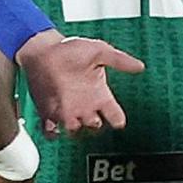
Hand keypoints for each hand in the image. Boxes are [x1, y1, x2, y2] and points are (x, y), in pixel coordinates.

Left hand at [16, 32, 144, 137]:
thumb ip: (119, 60)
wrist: (42, 50)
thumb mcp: (99, 51)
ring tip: (70, 120)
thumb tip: (140, 66)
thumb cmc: (70, 49)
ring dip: (74, 130)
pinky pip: (52, 132)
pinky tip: (53, 124)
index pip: (114, 116)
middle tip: (90, 117)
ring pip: (76, 133)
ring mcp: (67, 110)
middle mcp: (85, 106)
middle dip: (94, 126)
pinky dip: (53, 133)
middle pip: (96, 128)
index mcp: (99, 94)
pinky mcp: (49, 112)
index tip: (117, 120)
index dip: (117, 121)